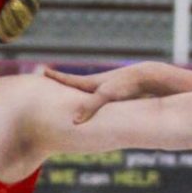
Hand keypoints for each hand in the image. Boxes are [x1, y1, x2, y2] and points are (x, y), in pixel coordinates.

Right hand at [41, 63, 170, 123]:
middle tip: (52, 82)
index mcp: (90, 83)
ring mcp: (107, 89)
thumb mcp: (106, 96)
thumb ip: (90, 107)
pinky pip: (101, 100)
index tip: (43, 71)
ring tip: (71, 98)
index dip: (55, 77)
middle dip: (64, 85)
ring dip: (79, 95)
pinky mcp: (118, 95)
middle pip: (75, 85)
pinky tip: (98, 109)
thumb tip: (75, 121)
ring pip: (88, 94)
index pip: (68, 79)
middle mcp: (97, 85)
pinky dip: (94, 103)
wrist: (149, 77)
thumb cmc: (127, 85)